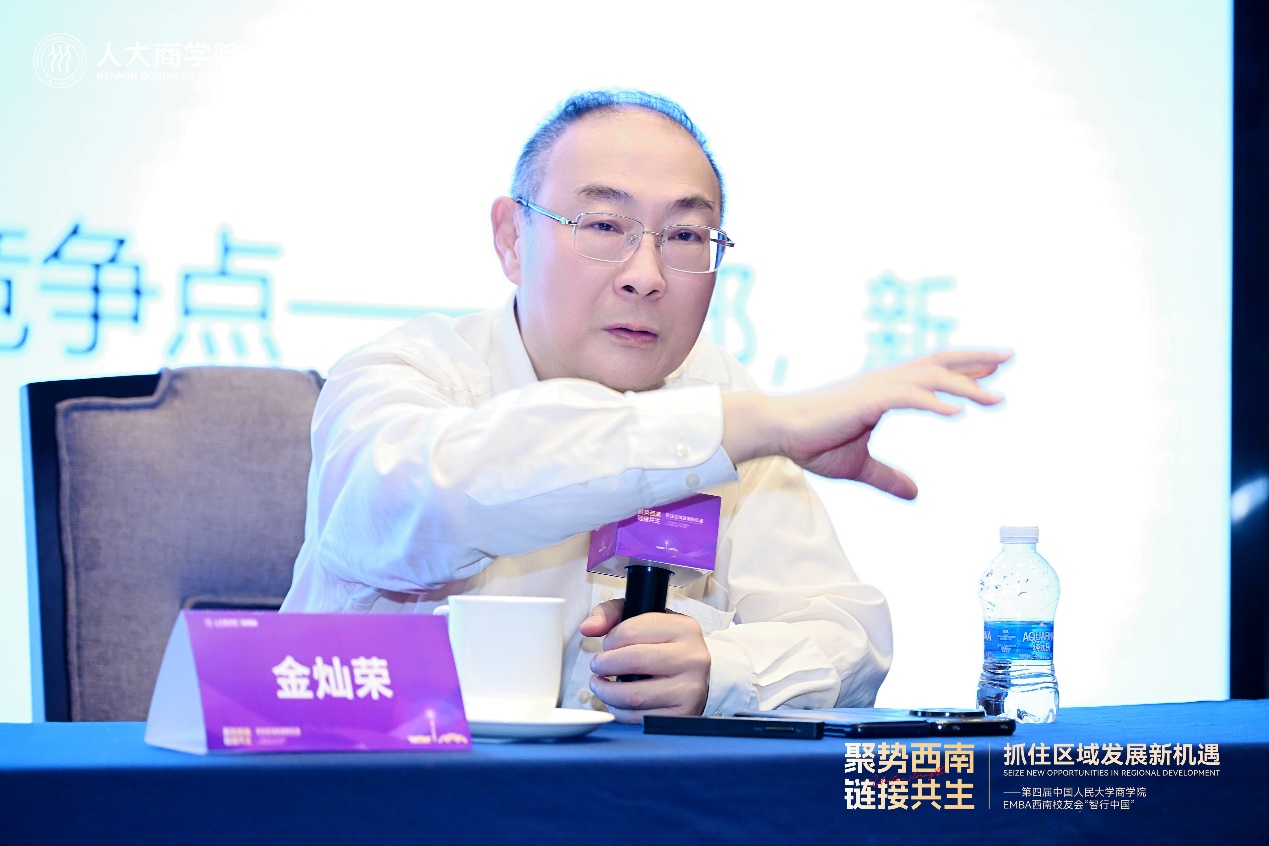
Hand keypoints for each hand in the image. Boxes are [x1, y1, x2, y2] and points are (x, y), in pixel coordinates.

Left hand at [579, 599, 710, 722]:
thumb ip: (611, 614)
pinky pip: (640, 718)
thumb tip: (588, 628)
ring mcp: (689, 689)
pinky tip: (616, 702)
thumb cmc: (666, 646)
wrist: (699, 676)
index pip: (631, 630)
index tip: (608, 645)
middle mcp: (692, 657)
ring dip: (606, 691)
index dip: (610, 640)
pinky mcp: (682, 714)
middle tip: (597, 666)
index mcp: (684, 628)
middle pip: (633, 661)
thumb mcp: (644, 619)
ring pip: (633, 695)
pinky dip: (619, 712)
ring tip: (600, 684)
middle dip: (604, 665)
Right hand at [721, 350, 1010, 498]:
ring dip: (966, 386)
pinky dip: (935, 402)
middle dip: (976, 360)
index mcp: (885, 390)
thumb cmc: (813, 442)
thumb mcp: (859, 466)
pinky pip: (909, 397)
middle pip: (940, 362)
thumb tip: (916, 494)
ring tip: (996, 397)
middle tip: (1009, 358)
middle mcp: (886, 381)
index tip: (993, 371)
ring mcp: (878, 388)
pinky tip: (957, 415)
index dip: (963, 370)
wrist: (779, 429)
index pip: (932, 373)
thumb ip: (889, 477)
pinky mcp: (868, 400)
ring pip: (931, 378)